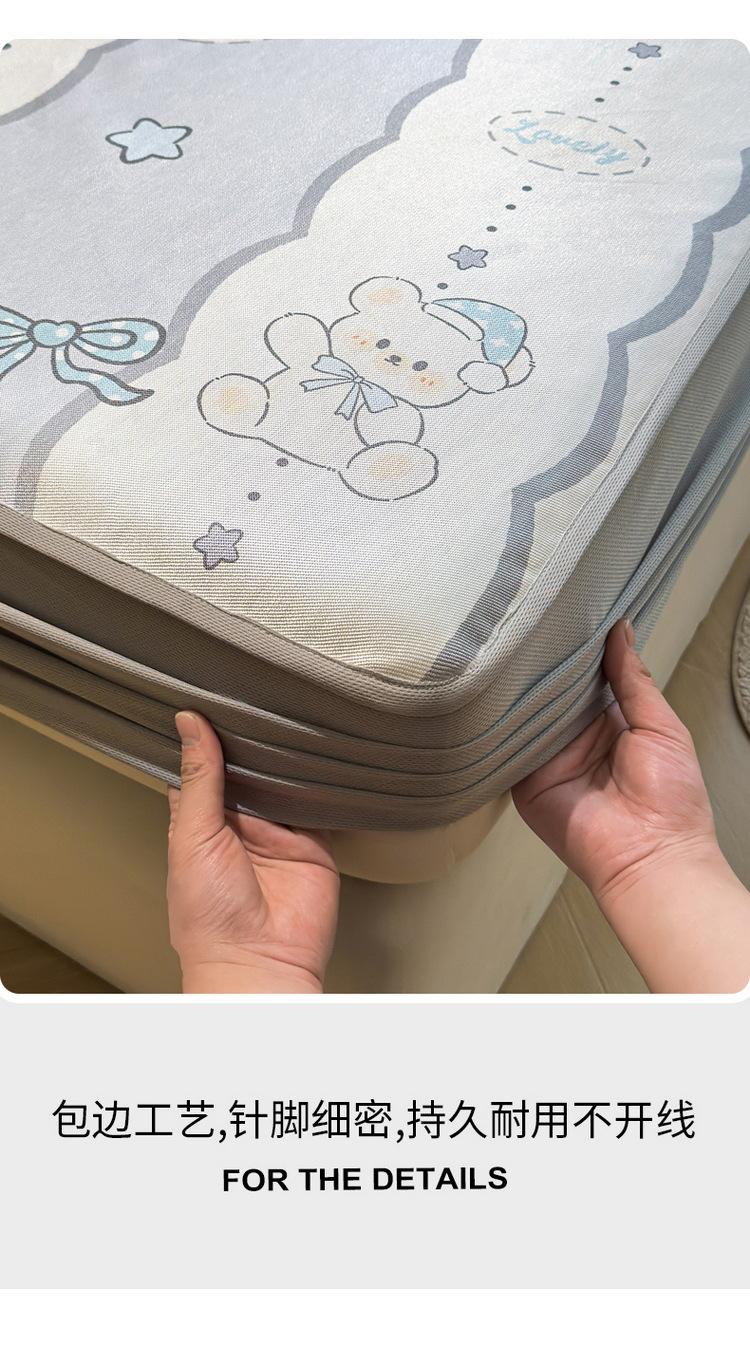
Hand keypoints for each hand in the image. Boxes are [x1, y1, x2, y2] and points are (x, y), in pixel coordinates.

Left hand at [167, 712, 338, 993]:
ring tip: (289, 714)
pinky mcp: (313, 842)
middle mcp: (239, 825)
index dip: (206, 736)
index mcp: (200, 823)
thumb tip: (189, 725)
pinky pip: (320, 803)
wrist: (257, 963)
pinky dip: (322, 782)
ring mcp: (277, 833)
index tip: (212, 696)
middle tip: (257, 695)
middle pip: (248, 769)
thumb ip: (199, 780)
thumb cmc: (208, 919)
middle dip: (252, 741)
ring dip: (286, 757)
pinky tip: (321, 754)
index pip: (204, 768)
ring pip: (284, 781)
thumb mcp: (192, 837)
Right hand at [512, 620, 716, 902]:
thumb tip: (620, 630)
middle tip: (531, 623)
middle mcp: (576, 739)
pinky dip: (503, 725)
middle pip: (552, 693)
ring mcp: (548, 760)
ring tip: (510, 647)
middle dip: (545, 665)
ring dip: (522, 690)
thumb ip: (634, 680)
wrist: (651, 856)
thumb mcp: (661, 726)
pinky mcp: (525, 781)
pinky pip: (508, 747)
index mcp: (611, 724)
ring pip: (527, 714)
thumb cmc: (672, 798)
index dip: (577, 651)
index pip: (585, 678)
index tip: (565, 614)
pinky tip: (497, 693)